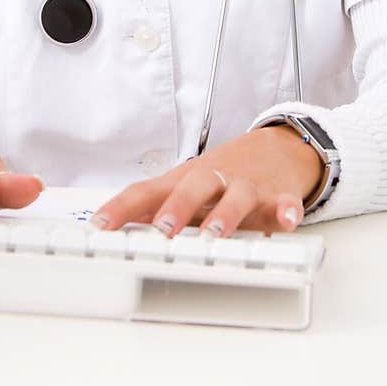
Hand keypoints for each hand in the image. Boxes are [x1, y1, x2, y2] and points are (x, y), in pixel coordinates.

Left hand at [89, 126, 327, 236]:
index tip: (99, 227)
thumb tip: (111, 228)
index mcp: (183, 181)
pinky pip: (284, 203)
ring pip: (236, 196)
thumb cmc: (220, 178)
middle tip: (163, 230)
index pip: (147, 192)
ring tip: (214, 235)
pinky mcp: (277, 196)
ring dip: (224, 215)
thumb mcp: (186, 190)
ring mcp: (246, 186)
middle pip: (192, 187)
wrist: (274, 150)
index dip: (122, 208)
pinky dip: (286, 211)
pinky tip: (287, 221)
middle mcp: (213, 180)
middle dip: (177, 208)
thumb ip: (156, 207)